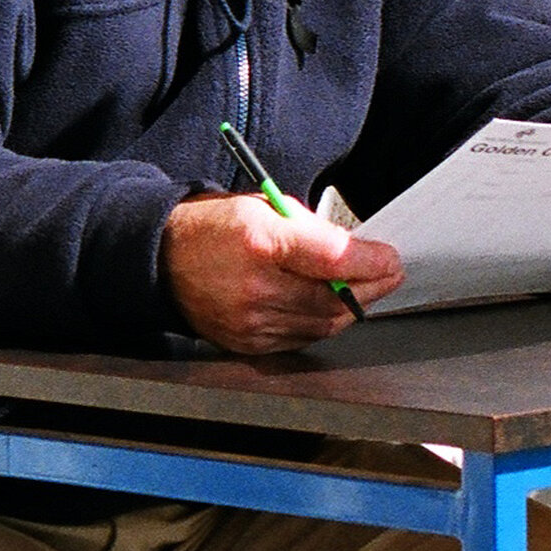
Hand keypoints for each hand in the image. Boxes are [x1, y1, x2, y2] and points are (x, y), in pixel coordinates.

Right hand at [164, 193, 401, 352]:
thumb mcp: (264, 207)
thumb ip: (311, 229)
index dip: (369, 263)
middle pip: (333, 300)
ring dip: (349, 309)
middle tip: (387, 275)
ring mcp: (250, 322)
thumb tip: (353, 251)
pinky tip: (327, 308)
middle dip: (370, 288)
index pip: (333, 260)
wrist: (161, 260)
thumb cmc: (212, 228)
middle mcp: (255, 287)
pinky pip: (300, 339)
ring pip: (321, 325)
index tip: (389, 259)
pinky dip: (320, 324)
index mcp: (260, 242)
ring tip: (361, 290)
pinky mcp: (247, 344)